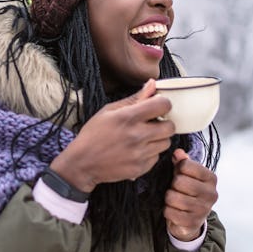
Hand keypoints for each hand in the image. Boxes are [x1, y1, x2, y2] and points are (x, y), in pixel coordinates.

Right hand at [49, 79, 174, 191]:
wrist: (82, 163)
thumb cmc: (94, 134)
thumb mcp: (109, 111)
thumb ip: (134, 98)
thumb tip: (153, 83)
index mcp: (128, 117)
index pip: (163, 105)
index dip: (163, 104)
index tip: (157, 107)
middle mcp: (137, 136)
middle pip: (170, 127)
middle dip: (164, 123)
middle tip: (153, 124)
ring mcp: (139, 154)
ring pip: (166, 143)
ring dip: (158, 139)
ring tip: (144, 138)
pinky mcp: (140, 168)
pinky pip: (157, 157)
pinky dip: (151, 153)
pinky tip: (137, 150)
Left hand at [165, 149, 217, 240]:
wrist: (191, 220)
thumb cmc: (188, 192)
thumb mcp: (187, 175)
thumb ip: (183, 162)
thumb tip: (178, 152)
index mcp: (211, 178)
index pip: (186, 165)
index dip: (178, 169)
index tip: (180, 175)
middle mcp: (211, 193)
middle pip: (179, 181)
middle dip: (172, 185)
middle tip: (176, 190)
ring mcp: (203, 209)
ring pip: (173, 197)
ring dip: (168, 198)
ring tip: (174, 200)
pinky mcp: (193, 223)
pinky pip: (170, 212)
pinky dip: (167, 211)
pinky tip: (173, 210)